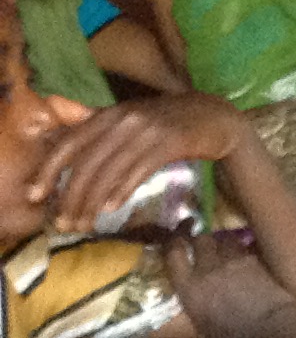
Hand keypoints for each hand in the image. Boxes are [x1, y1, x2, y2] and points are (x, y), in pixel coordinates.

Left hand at [30, 94, 245, 233]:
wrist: (216, 116)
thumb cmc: (168, 122)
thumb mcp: (130, 120)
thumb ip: (100, 131)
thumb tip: (61, 147)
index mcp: (111, 113)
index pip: (71, 142)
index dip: (50, 169)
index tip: (37, 194)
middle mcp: (126, 119)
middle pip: (88, 163)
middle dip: (72, 197)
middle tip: (64, 223)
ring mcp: (149, 130)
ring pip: (110, 171)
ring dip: (93, 202)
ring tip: (85, 223)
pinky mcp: (171, 142)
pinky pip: (139, 170)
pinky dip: (122, 190)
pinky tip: (112, 207)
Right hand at [162, 230, 295, 337]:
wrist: (274, 334)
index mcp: (190, 291)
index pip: (173, 254)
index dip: (172, 239)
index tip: (176, 231)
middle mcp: (209, 271)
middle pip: (201, 240)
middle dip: (200, 236)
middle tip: (200, 237)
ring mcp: (235, 263)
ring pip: (225, 238)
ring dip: (222, 240)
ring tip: (223, 245)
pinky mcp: (258, 262)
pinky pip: (245, 247)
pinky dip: (242, 247)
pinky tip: (245, 254)